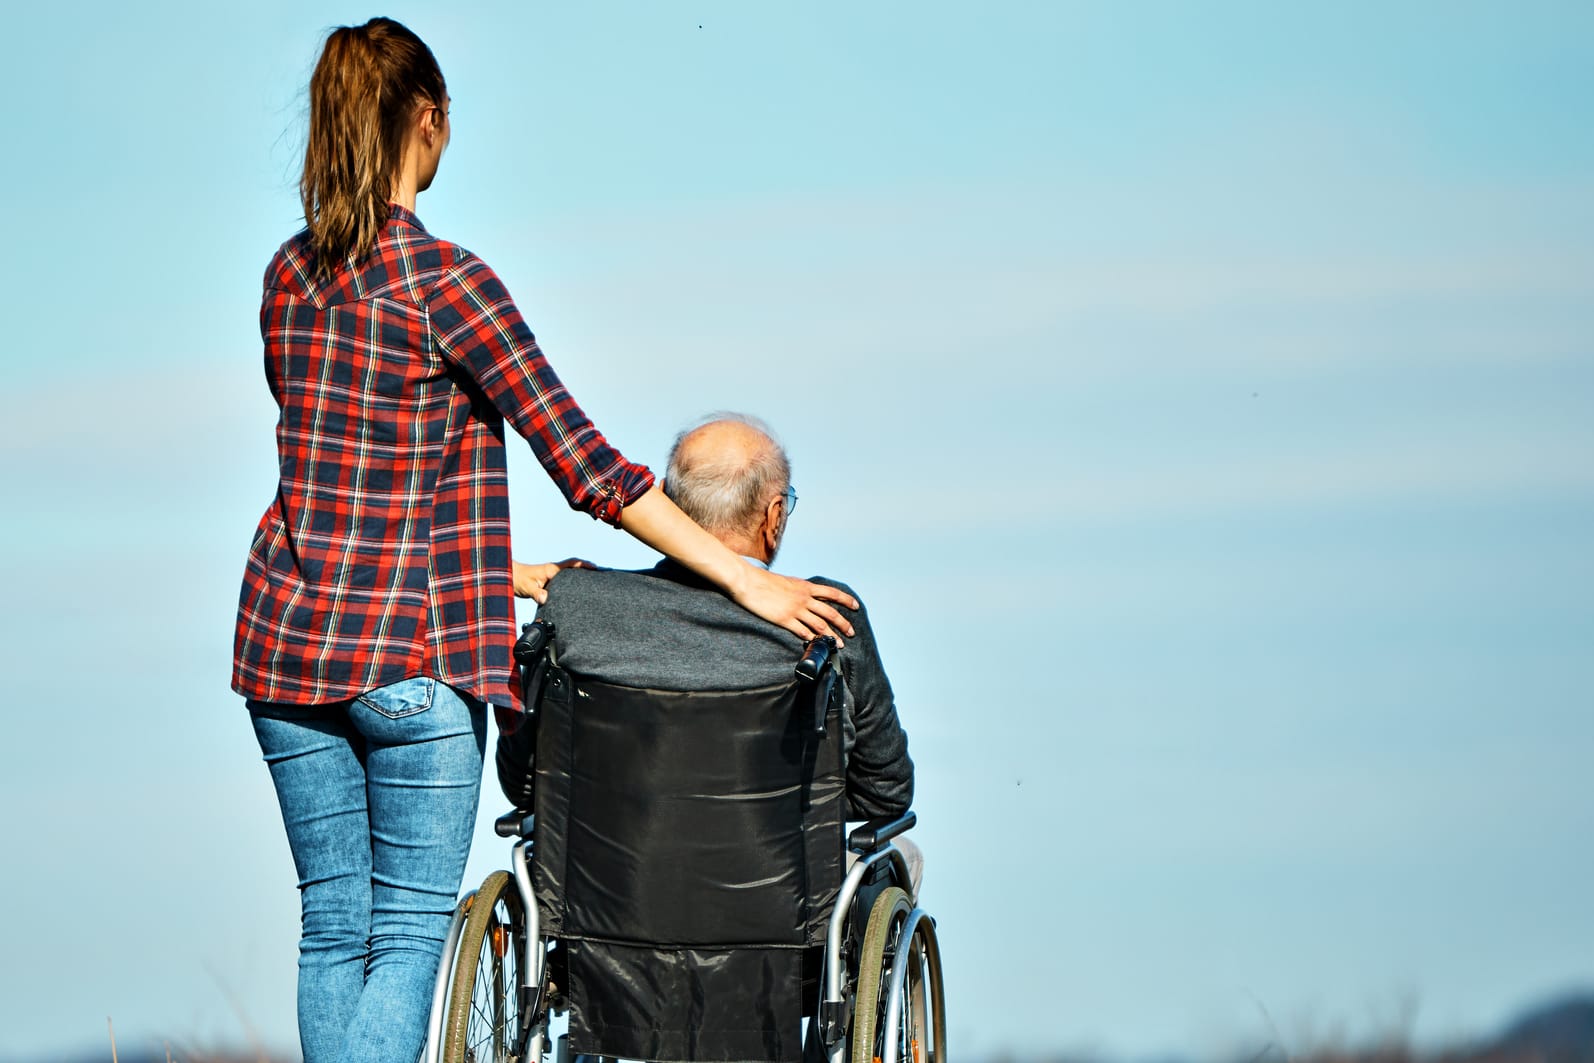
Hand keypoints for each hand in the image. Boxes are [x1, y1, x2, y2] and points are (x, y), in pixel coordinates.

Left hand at [512, 558, 591, 603]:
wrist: (507, 576)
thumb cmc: (517, 579)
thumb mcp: (527, 587)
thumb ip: (537, 593)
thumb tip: (546, 599)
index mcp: (552, 570)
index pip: (571, 564)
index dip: (584, 565)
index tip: (596, 567)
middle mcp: (553, 571)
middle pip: (574, 568)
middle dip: (588, 570)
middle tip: (602, 575)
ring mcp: (551, 576)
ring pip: (570, 574)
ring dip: (580, 576)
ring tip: (594, 583)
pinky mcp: (548, 582)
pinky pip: (564, 581)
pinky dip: (572, 584)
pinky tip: (576, 591)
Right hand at [734, 566, 858, 645]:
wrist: (748, 581)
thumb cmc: (763, 580)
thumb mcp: (787, 581)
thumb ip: (798, 589)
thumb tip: (805, 595)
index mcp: (805, 587)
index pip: (832, 593)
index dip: (846, 600)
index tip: (856, 607)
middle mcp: (804, 598)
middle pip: (830, 613)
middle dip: (843, 624)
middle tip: (851, 633)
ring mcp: (795, 610)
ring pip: (820, 625)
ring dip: (831, 636)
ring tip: (838, 645)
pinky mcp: (784, 620)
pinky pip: (802, 632)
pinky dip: (811, 639)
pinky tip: (816, 645)